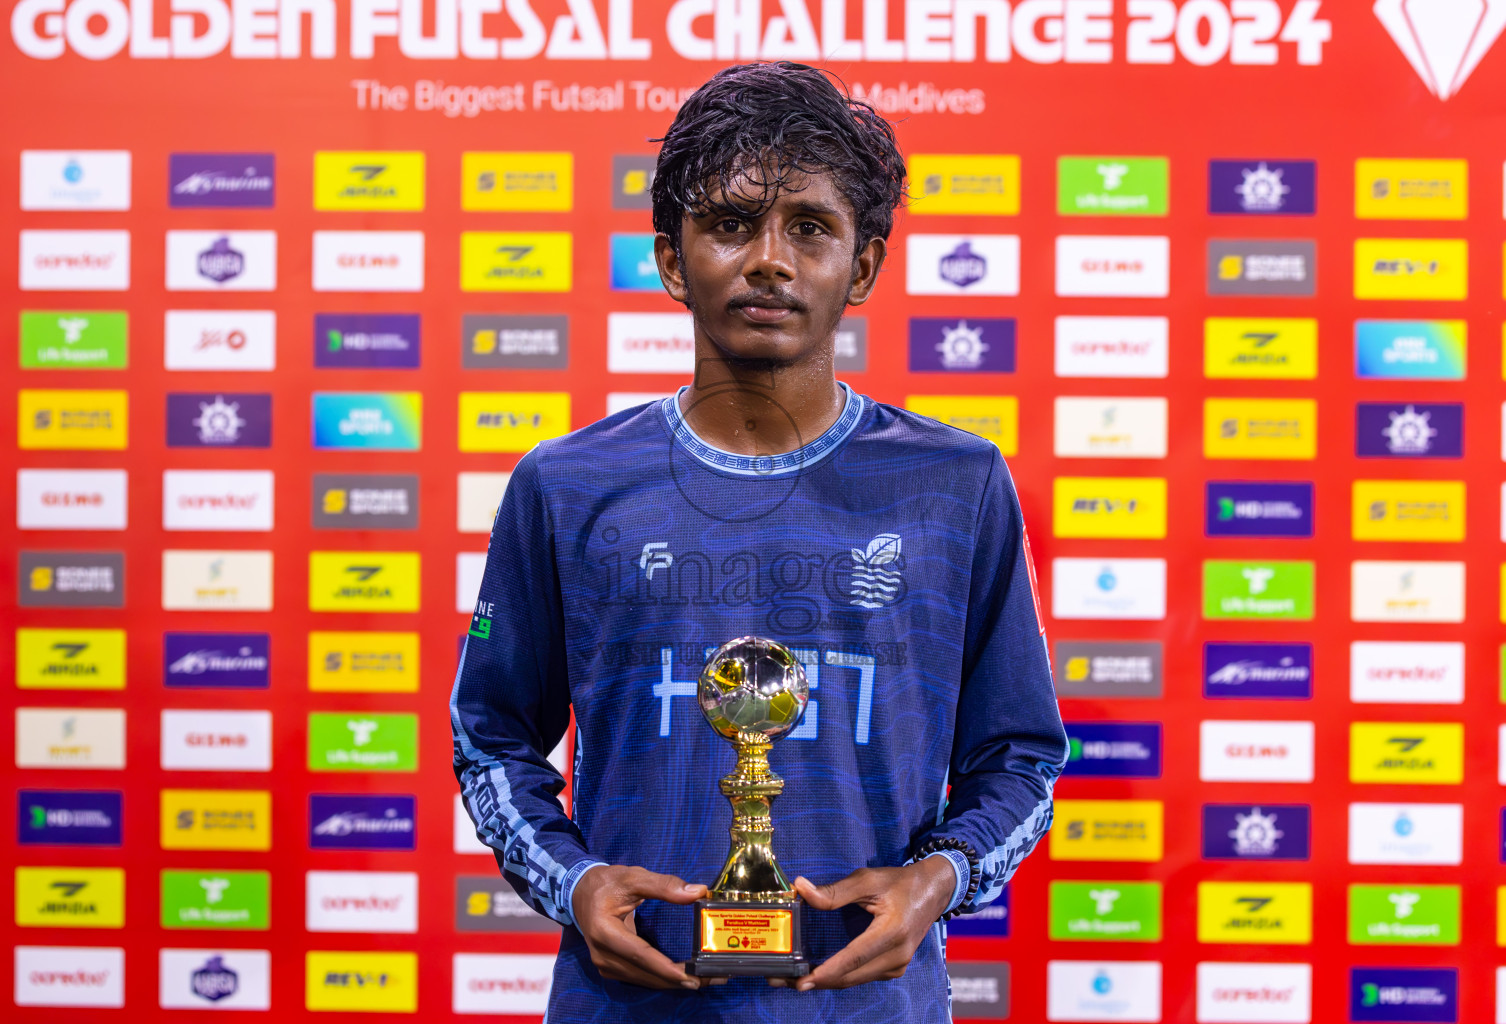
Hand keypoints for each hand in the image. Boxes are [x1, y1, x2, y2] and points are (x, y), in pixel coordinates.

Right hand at [571, 865, 721, 989]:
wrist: (580, 892)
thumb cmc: (606, 883)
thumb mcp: (634, 877)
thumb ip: (664, 885)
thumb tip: (697, 892)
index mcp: (604, 931)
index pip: (638, 954)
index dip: (664, 967)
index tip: (690, 975)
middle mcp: (602, 954)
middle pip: (644, 973)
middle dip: (678, 979)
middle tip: (710, 979)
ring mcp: (605, 964)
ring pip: (643, 980)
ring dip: (672, 982)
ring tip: (703, 980)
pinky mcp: (611, 968)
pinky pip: (640, 977)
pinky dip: (661, 979)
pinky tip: (682, 977)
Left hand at [775, 857, 955, 990]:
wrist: (933, 891)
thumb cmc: (900, 883)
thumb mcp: (868, 879)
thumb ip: (835, 890)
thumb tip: (801, 889)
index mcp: (892, 932)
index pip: (854, 957)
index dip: (828, 971)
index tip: (803, 979)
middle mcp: (897, 955)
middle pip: (853, 976)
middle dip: (820, 981)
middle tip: (787, 981)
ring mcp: (898, 965)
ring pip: (857, 980)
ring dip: (828, 982)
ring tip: (797, 980)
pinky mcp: (896, 968)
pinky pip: (864, 977)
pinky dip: (843, 977)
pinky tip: (823, 974)